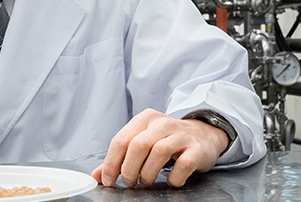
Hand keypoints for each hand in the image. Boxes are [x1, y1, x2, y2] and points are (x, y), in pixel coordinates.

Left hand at [91, 109, 227, 188]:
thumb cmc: (168, 140)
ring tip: (146, 181)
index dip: (111, 163)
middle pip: (138, 146)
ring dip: (148, 173)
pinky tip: (170, 181)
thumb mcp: (143, 142)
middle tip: (129, 182)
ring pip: (158, 153)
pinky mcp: (197, 150)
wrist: (203, 135)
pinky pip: (183, 165)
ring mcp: (181, 135)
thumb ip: (120, 158)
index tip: (108, 180)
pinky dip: (173, 178)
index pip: (121, 140)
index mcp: (145, 119)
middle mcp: (162, 123)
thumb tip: (97, 176)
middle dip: (129, 170)